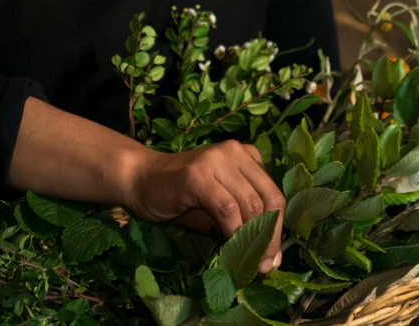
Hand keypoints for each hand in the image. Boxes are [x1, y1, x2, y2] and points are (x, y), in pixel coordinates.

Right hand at [124, 140, 284, 272]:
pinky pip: (227, 208)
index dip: (278, 229)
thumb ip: (244, 221)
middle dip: (270, 237)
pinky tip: (231, 248)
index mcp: (246, 156)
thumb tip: (269, 256)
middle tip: (265, 266)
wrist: (140, 179)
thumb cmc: (180, 195)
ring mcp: (217, 160)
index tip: (273, 258)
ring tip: (250, 263)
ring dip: (254, 239)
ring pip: (251, 204)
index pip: (274, 194)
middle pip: (268, 199)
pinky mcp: (199, 175)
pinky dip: (234, 232)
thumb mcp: (219, 205)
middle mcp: (235, 152)